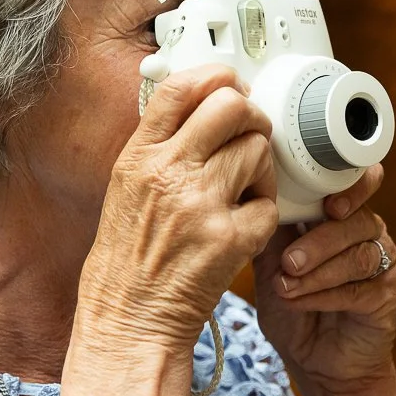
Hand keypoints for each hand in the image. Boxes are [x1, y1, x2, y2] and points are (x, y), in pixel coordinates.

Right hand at [78, 64, 279, 348]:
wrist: (128, 319)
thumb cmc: (126, 259)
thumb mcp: (125, 189)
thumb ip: (158, 147)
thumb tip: (199, 107)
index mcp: (138, 157)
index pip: (180, 88)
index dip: (215, 77)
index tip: (231, 83)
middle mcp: (167, 174)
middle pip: (230, 107)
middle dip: (251, 116)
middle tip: (251, 135)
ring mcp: (200, 205)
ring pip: (258, 151)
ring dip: (260, 168)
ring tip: (243, 191)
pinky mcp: (230, 240)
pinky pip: (270, 205)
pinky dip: (263, 215)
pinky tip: (242, 228)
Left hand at [253, 165, 395, 393]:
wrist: (315, 361)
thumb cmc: (292, 306)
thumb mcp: (270, 265)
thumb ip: (269, 232)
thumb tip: (255, 198)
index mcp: (339, 215)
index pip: (355, 183)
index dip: (347, 185)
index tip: (324, 203)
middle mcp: (366, 233)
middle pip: (356, 221)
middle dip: (320, 240)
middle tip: (289, 260)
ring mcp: (380, 264)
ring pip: (357, 256)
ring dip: (318, 272)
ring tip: (286, 285)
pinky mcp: (386, 297)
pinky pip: (359, 289)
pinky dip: (325, 295)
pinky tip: (300, 302)